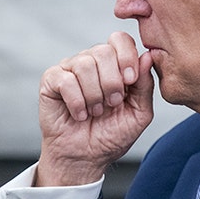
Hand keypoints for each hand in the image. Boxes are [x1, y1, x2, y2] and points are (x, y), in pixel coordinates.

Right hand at [36, 31, 154, 186]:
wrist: (85, 158)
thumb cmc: (110, 136)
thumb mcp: (139, 113)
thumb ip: (145, 85)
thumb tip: (147, 56)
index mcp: (113, 65)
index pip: (120, 40)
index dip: (126, 56)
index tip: (130, 81)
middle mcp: (91, 62)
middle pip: (103, 51)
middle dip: (111, 82)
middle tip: (111, 104)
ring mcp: (70, 69)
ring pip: (84, 64)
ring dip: (94, 95)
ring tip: (94, 112)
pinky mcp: (51, 81)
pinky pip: (65, 79)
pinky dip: (76, 101)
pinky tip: (79, 114)